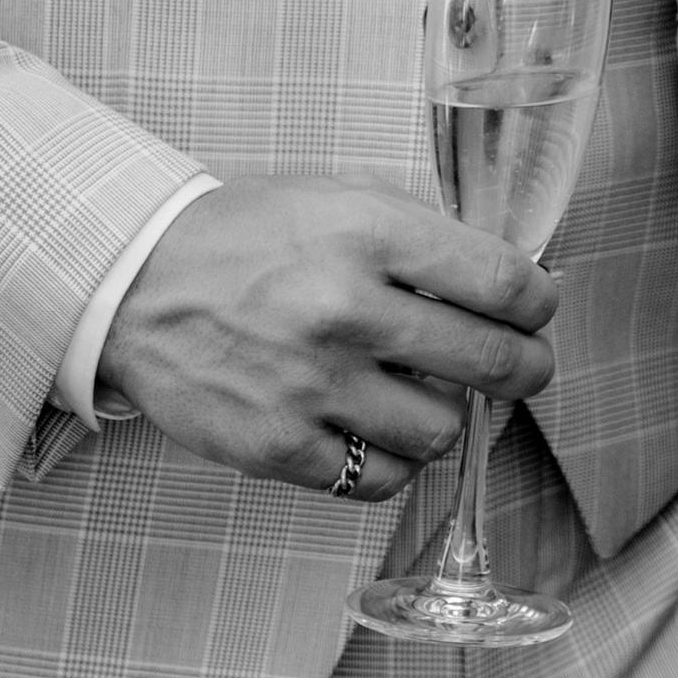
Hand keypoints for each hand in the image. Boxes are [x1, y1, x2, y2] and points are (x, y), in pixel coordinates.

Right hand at [100, 176, 561, 497]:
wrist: (137, 284)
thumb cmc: (250, 237)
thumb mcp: (340, 197)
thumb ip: (422, 233)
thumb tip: (509, 278)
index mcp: (370, 234)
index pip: (502, 282)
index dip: (540, 303)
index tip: (540, 310)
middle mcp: (346, 309)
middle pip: (489, 362)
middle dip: (526, 368)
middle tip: (526, 368)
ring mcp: (312, 385)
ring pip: (440, 431)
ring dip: (448, 416)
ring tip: (430, 396)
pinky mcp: (278, 446)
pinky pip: (379, 480)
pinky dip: (393, 462)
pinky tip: (380, 432)